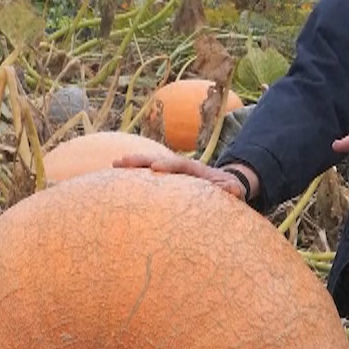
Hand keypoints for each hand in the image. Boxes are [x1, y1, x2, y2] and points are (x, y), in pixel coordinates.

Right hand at [112, 154, 253, 200]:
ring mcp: (171, 171)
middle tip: (123, 161)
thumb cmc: (227, 188)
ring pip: (149, 164)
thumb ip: (232, 189)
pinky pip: (147, 176)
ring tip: (114, 164)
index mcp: (195, 169)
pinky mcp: (164, 179)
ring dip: (132, 164)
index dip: (167, 165)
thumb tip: (233, 190)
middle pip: (158, 159)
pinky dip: (133, 174)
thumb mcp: (233, 189)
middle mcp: (180, 167)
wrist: (222, 184)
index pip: (180, 165)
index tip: (155, 168)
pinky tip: (116, 176)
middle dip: (141, 160)